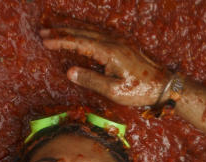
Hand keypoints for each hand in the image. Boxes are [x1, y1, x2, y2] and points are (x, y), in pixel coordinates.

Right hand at [40, 27, 169, 107]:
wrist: (163, 85)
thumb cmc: (139, 91)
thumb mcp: (113, 91)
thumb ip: (91, 80)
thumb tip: (69, 71)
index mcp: (110, 52)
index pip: (79, 42)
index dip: (61, 41)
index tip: (45, 41)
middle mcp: (113, 41)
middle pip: (82, 32)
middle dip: (61, 31)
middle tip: (42, 31)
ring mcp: (119, 40)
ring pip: (90, 29)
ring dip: (71, 28)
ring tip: (53, 27)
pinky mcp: (122, 43)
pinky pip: (98, 32)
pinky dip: (83, 29)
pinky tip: (76, 30)